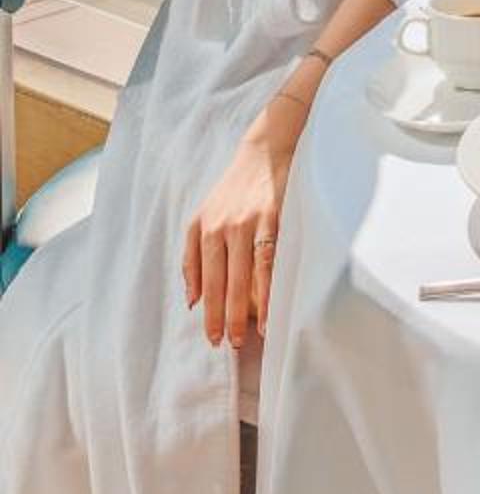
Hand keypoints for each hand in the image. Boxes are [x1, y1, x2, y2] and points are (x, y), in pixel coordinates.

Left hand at [183, 110, 297, 349]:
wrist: (265, 148)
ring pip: (245, 275)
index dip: (210, 312)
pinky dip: (269, 286)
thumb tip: (192, 301)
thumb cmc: (234, 188)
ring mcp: (249, 222)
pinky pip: (270, 259)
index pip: (206, 280)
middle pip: (224, 283)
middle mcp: (224, 227)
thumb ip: (192, 258)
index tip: (213, 338)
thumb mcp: (202, 218)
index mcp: (204, 230)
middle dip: (226, 317)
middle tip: (231, 344)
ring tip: (252, 335)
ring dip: (248, 309)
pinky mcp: (274, 216)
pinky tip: (273, 306)